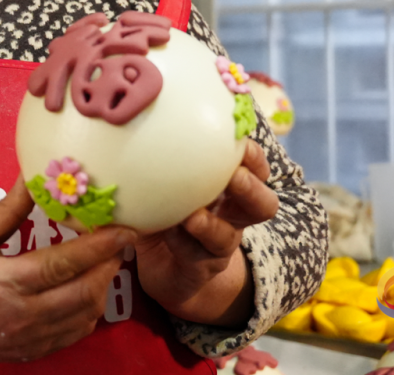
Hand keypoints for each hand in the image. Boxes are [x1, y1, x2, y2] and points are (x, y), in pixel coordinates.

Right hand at [0, 175, 137, 366]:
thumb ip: (7, 211)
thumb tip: (33, 177)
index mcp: (5, 282)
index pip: (64, 264)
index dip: (99, 246)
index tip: (125, 228)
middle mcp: (22, 315)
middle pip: (85, 291)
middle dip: (110, 264)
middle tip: (119, 240)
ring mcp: (29, 338)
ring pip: (86, 315)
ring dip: (103, 286)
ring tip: (104, 260)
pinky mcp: (31, 351)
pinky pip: (74, 334)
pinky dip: (89, 310)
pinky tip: (86, 289)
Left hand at [134, 139, 278, 327]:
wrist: (163, 266)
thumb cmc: (166, 212)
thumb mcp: (166, 183)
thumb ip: (161, 158)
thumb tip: (130, 125)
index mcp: (229, 191)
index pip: (256, 171)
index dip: (253, 156)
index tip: (239, 139)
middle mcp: (232, 218)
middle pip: (262, 206)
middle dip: (251, 189)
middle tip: (234, 175)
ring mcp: (219, 247)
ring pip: (229, 237)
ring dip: (211, 224)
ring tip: (193, 214)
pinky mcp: (201, 269)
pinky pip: (195, 256)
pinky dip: (180, 241)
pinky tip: (166, 230)